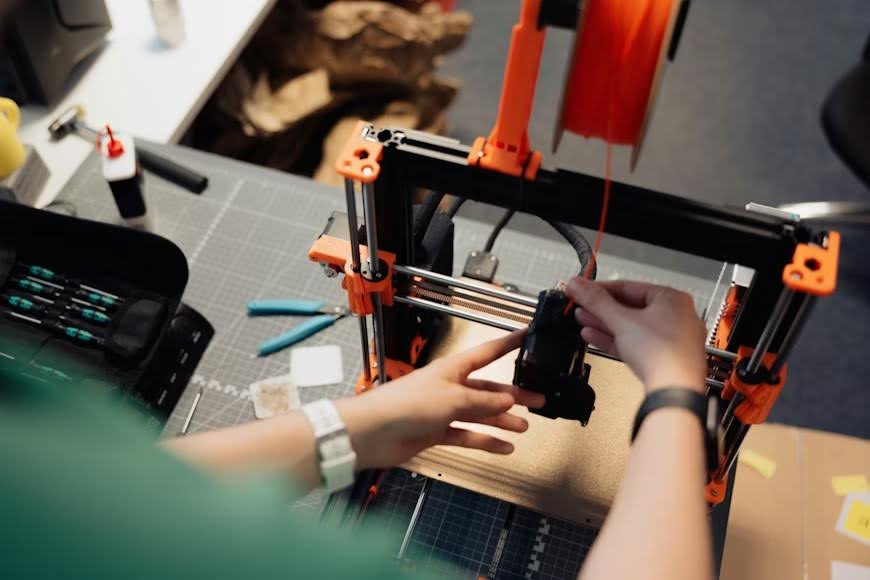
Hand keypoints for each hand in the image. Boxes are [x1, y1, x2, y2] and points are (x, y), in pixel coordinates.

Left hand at [335, 330, 544, 470]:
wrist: (373, 433)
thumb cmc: (404, 404)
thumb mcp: (452, 399)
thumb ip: (482, 401)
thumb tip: (508, 400)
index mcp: (452, 369)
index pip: (487, 353)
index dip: (508, 344)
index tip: (527, 336)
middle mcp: (449, 387)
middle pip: (488, 388)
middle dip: (513, 394)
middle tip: (538, 398)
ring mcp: (443, 410)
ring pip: (480, 413)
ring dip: (502, 420)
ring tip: (524, 426)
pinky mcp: (436, 432)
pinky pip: (468, 435)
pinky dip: (485, 440)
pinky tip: (503, 446)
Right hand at [565, 278, 706, 392]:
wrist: (674, 391)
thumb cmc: (663, 353)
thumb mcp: (621, 320)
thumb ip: (596, 301)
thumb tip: (579, 286)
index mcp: (672, 299)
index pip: (628, 287)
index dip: (600, 288)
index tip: (582, 289)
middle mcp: (675, 316)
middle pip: (629, 307)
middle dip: (600, 308)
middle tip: (580, 305)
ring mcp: (670, 339)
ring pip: (631, 326)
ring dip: (604, 324)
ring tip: (583, 319)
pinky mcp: (662, 358)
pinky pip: (635, 342)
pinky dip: (616, 339)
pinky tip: (595, 336)